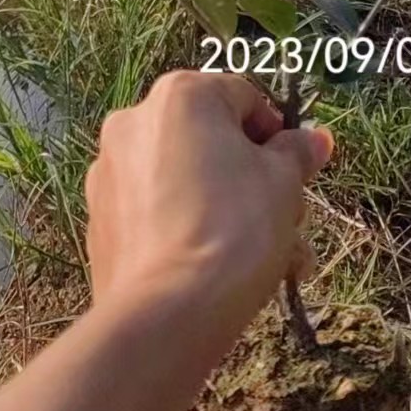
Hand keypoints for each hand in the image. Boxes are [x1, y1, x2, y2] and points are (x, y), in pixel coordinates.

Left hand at [85, 70, 332, 336]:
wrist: (166, 315)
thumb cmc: (234, 228)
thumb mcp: (283, 183)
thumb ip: (296, 152)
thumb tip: (312, 140)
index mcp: (179, 95)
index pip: (245, 98)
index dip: (279, 136)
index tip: (298, 174)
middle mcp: (134, 121)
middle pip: (211, 141)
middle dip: (253, 179)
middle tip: (285, 219)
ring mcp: (109, 173)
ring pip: (185, 181)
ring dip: (227, 209)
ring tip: (266, 259)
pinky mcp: (99, 222)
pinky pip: (157, 214)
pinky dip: (187, 230)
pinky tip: (218, 271)